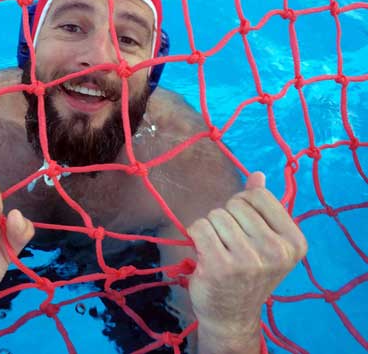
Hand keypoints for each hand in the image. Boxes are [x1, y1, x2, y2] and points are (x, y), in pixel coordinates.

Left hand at [187, 172, 306, 342]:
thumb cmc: (249, 272)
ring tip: (219, 248)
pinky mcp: (221, 266)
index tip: (244, 224)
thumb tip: (258, 175)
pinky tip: (204, 252)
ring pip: (215, 215)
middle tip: (230, 243)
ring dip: (210, 227)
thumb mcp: (266, 240)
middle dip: (226, 217)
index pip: (260, 196)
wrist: (232, 314)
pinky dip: (195, 234)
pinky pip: (199, 227)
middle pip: (235, 205)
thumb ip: (263, 206)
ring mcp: (249, 260)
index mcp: (294, 242)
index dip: (243, 204)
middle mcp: (276, 251)